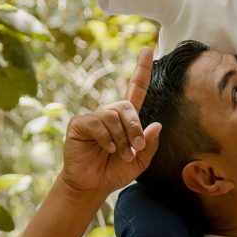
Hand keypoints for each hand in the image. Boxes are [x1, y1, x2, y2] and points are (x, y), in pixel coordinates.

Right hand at [58, 48, 161, 199]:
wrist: (92, 185)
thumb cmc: (114, 172)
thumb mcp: (140, 161)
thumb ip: (149, 144)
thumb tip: (156, 124)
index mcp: (125, 119)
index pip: (135, 89)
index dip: (142, 70)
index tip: (149, 50)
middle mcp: (109, 113)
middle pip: (127, 106)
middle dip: (134, 128)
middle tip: (135, 150)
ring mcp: (93, 117)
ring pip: (113, 116)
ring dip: (121, 137)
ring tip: (119, 154)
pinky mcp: (79, 124)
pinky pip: (97, 123)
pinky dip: (106, 137)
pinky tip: (107, 149)